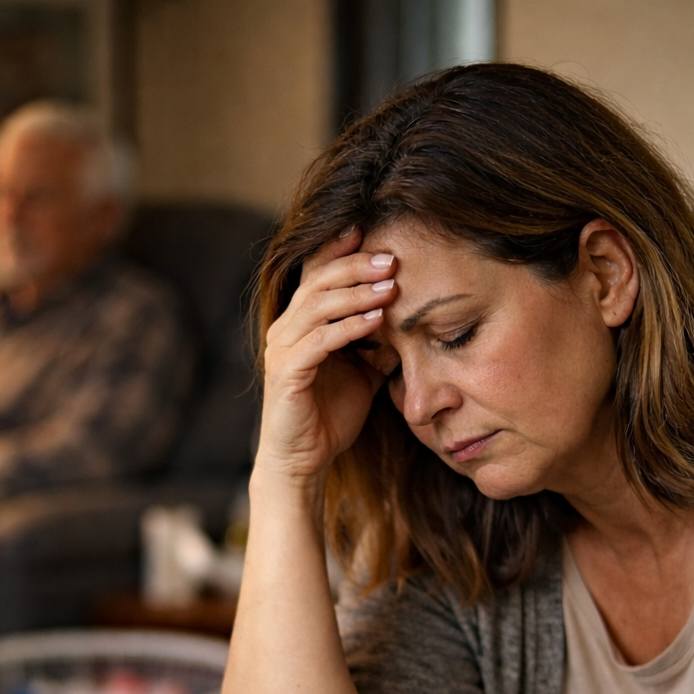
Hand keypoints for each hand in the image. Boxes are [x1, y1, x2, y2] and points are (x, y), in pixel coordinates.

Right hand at [257, 228, 397, 482]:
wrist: (304, 460)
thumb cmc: (329, 416)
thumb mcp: (363, 372)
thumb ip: (378, 343)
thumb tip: (412, 321)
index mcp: (300, 323)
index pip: (316, 273)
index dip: (341, 250)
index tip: (374, 232)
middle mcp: (285, 328)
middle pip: (317, 280)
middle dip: (356, 266)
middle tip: (391, 258)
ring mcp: (282, 349)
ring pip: (318, 306)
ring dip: (357, 293)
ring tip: (391, 286)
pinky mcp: (287, 373)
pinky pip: (320, 341)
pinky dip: (349, 327)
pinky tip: (376, 321)